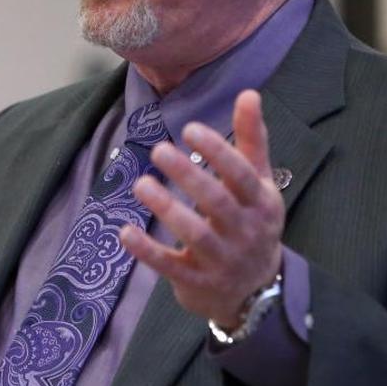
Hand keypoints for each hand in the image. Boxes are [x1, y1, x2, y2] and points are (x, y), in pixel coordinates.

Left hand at [121, 90, 283, 327]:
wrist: (256, 292)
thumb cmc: (252, 222)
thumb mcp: (259, 183)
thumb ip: (252, 139)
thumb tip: (249, 92)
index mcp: (261, 203)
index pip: (241, 175)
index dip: (219, 151)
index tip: (190, 128)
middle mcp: (245, 232)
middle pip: (217, 202)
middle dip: (188, 176)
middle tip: (158, 150)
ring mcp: (222, 260)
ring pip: (195, 234)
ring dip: (167, 209)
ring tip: (141, 184)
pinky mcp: (197, 282)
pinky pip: (171, 266)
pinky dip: (148, 251)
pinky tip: (125, 232)